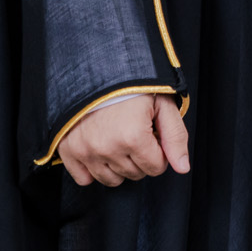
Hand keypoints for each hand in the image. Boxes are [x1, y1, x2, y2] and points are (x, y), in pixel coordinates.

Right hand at [59, 94, 190, 187]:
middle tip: (136, 133)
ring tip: (119, 140)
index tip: (153, 135)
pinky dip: (93, 170)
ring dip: (119, 165)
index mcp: (133, 137)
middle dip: (141, 158)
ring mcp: (86, 151)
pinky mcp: (69, 151)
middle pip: (135, 175)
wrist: (97, 70)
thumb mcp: (163, 104)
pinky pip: (84, 179)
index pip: (156, 168)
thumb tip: (182, 167)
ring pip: (112, 180)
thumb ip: (176, 137)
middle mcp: (108, 148)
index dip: (160, 152)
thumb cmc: (133, 86)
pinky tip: (100, 151)